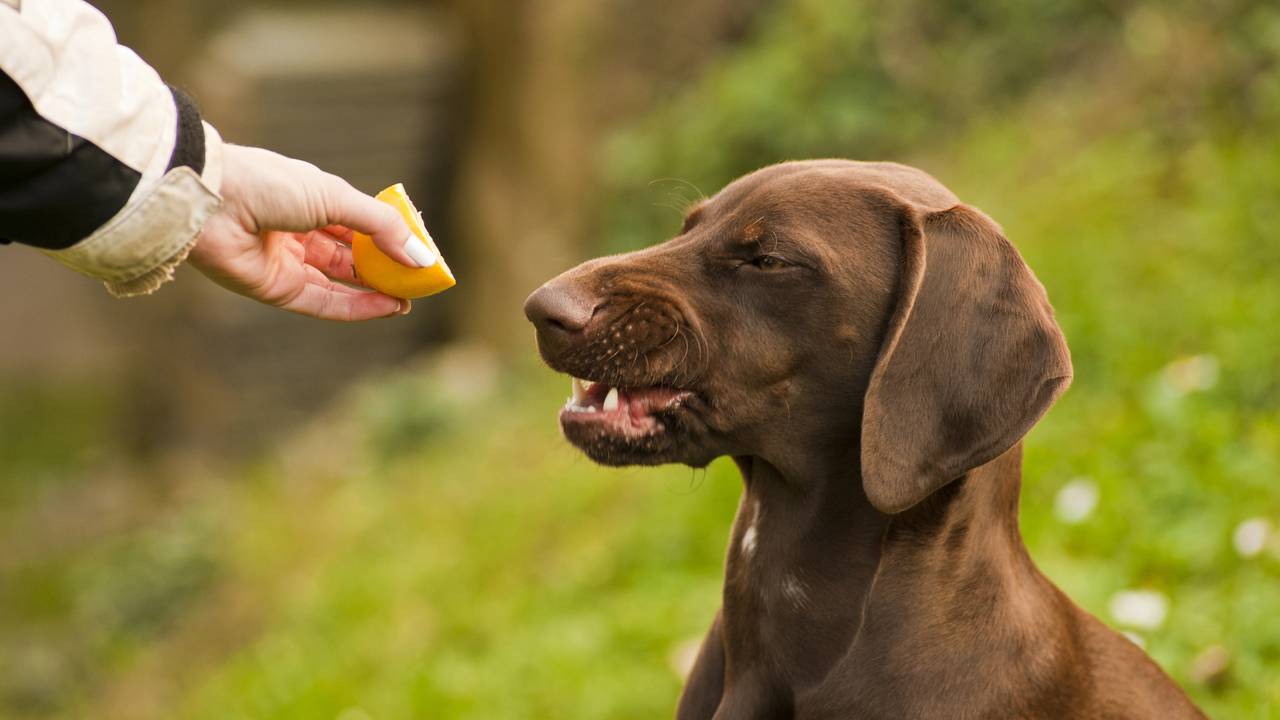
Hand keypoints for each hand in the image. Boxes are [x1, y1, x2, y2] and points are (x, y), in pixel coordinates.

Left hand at [189, 144, 436, 320]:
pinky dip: (357, 307)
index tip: (420, 253)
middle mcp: (302, 235)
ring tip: (409, 298)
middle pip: (354, 260)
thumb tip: (421, 255)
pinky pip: (324, 303)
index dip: (391, 241)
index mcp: (314, 203)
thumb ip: (381, 226)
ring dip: (377, 293)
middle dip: (388, 271)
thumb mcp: (336, 197)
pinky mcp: (278, 290)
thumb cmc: (270, 183)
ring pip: (343, 285)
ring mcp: (289, 264)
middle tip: (420, 282)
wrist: (212, 199)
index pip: (361, 228)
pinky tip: (387, 306)